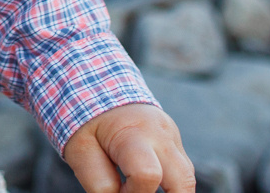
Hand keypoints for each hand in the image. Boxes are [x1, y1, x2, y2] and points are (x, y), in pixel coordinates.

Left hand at [63, 104, 193, 192]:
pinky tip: (146, 184)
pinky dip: (169, 184)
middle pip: (184, 181)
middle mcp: (162, 134)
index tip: (117, 190)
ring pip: (188, 179)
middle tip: (137, 191)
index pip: (147, 174)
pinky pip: (181, 171)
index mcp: (135, 132)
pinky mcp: (177, 143)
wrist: (101, 87)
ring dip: (171, 192)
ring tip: (139, 188)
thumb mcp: (81, 150)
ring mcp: (174, 138)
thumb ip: (100, 183)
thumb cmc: (88, 123)